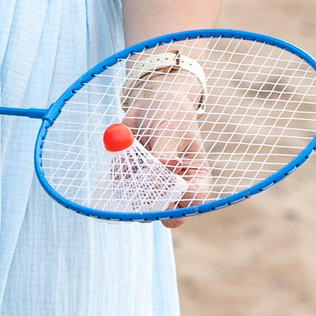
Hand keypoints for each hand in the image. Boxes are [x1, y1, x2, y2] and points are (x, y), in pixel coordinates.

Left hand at [127, 69, 212, 227]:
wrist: (154, 103)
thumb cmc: (171, 115)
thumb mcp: (170, 131)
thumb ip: (163, 156)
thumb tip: (154, 178)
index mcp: (197, 178)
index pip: (193, 200)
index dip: (177, 197)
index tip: (160, 181)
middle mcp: (177, 188)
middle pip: (166, 212)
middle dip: (148, 201)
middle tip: (138, 178)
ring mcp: (154, 187)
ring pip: (140, 203)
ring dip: (129, 184)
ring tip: (130, 153)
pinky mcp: (134, 180)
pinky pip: (122, 185)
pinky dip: (118, 171)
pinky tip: (123, 153)